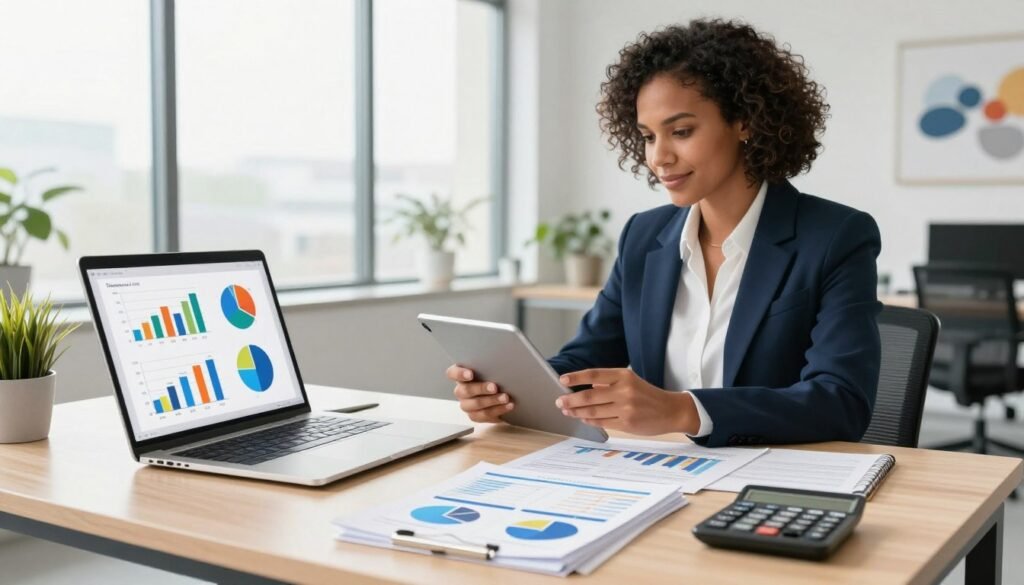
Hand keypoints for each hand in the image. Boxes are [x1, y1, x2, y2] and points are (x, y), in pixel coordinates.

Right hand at [446, 364, 514, 422]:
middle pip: (464, 391)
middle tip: (494, 387)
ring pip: (475, 404)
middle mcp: (461, 390)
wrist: (506, 392)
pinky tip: (508, 406)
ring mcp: (467, 404)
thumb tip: (501, 357)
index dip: (459, 374)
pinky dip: (498, 410)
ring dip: (491, 401)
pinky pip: (484, 415)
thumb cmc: (496, 375)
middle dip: (481, 388)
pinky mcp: (475, 415)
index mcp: (461, 375)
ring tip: (505, 397)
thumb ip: (491, 362)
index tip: (470, 374)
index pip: (452, 373)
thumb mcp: (493, 366)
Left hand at [555, 368, 698, 434]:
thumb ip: (609, 382)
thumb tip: (586, 385)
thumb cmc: (647, 395)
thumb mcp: (630, 381)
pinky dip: (589, 421)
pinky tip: (582, 419)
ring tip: (566, 410)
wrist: (671, 410)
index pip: (594, 374)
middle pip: (590, 395)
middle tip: (559, 401)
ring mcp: (626, 409)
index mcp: (624, 376)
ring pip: (594, 411)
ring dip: (577, 411)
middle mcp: (624, 391)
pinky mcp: (627, 424)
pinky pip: (602, 422)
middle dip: (571, 399)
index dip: (576, 377)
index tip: (562, 380)